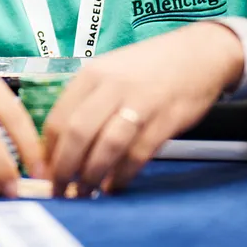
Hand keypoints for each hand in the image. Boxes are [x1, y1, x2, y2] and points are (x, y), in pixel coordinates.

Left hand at [43, 23, 241, 196]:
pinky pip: (137, 155)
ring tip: (86, 193)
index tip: (46, 174)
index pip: (58, 120)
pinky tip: (115, 186)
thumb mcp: (110, 73)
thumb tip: (61, 147)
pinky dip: (123, 176)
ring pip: (106, 147)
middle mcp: (112, 87)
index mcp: (91, 75)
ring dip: (92, 176)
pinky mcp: (166, 119)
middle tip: (61, 191)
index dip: (48, 154)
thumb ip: (87, 103)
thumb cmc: (150, 68)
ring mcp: (140, 102)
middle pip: (77, 135)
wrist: (200, 53)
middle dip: (64, 170)